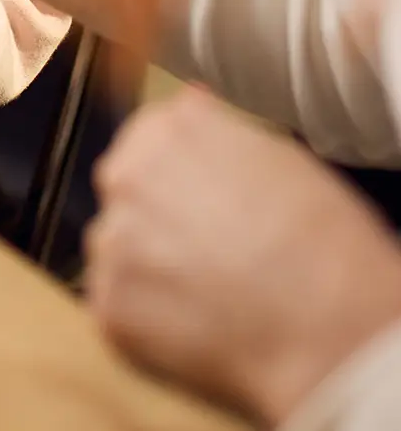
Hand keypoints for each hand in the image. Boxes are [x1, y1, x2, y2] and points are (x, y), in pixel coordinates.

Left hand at [86, 86, 400, 422]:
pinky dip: (149, 322)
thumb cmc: (321, 242)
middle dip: (157, 219)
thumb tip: (191, 103)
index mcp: (165, 130)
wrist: (325, 326)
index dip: (181, 178)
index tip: (207, 205)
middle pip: (125, 193)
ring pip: (119, 252)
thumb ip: (216, 132)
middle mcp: (124, 176)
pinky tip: (198, 330)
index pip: (148, 141)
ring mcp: (111, 241)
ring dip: (150, 270)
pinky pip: (120, 308)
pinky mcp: (109, 303)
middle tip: (210, 255)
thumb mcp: (279, 157)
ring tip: (211, 298)